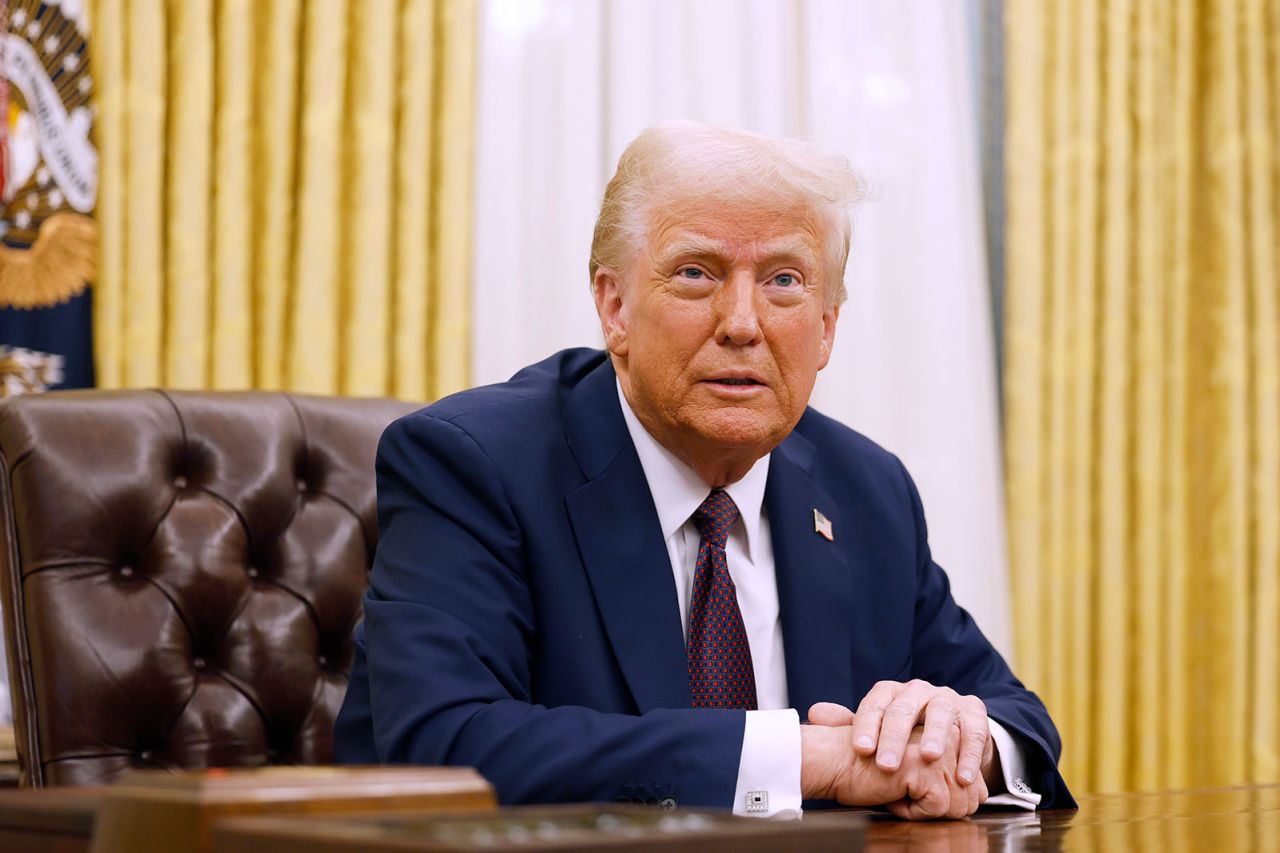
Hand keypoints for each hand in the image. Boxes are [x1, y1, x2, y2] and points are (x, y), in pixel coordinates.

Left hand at [850, 680, 994, 787]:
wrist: (949, 728)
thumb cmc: (906, 734)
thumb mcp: (878, 728)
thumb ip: (847, 724)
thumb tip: (815, 714)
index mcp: (892, 692)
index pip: (876, 703)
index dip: (867, 725)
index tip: (861, 750)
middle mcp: (919, 691)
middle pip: (904, 708)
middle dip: (894, 737)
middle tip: (886, 764)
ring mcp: (948, 699)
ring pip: (940, 712)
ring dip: (935, 735)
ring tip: (929, 757)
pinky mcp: (974, 712)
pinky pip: (974, 731)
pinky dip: (970, 755)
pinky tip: (964, 777)